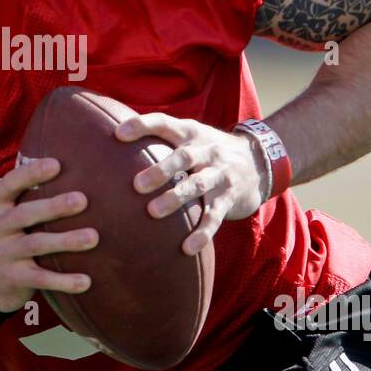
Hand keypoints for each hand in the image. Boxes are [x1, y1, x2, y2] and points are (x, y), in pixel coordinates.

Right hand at [0, 157, 97, 313]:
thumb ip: (20, 192)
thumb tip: (57, 160)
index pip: (10, 184)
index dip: (31, 173)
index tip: (56, 164)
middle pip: (25, 214)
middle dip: (54, 206)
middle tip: (82, 200)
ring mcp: (3, 255)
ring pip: (36, 245)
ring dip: (65, 241)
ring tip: (93, 237)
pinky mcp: (13, 279)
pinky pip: (40, 279)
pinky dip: (63, 281)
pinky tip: (86, 281)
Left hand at [114, 113, 267, 255]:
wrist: (258, 162)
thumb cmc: (208, 151)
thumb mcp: (190, 136)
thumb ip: (160, 136)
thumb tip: (112, 134)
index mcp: (191, 133)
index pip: (165, 123)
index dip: (142, 125)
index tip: (118, 134)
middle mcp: (207, 151)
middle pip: (183, 157)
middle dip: (160, 170)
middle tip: (136, 185)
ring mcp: (220, 174)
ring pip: (198, 185)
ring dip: (175, 198)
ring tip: (153, 212)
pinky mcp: (229, 198)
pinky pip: (215, 216)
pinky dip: (202, 232)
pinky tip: (187, 247)